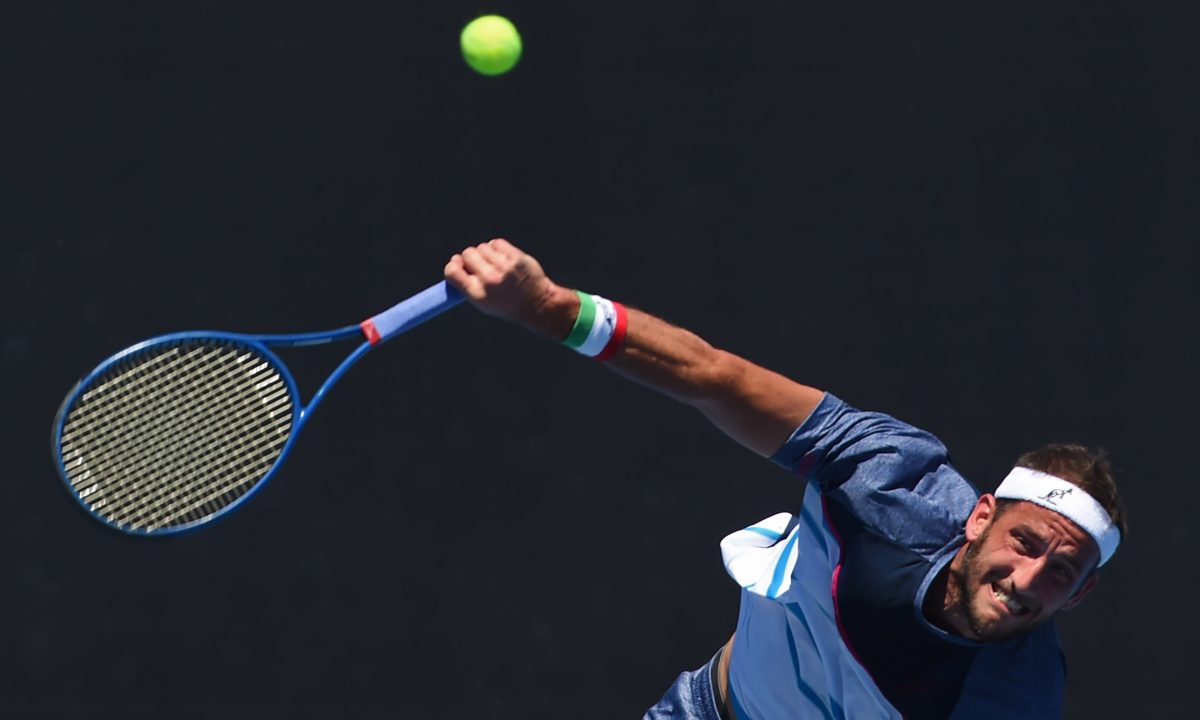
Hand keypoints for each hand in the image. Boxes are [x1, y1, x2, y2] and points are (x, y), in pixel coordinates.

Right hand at [444, 238, 574, 337]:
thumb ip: (467, 284)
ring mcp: (503, 268)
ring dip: (485, 253)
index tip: (458, 263)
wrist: (536, 304)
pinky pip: (496, 243)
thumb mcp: (483, 303)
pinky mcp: (515, 258)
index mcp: (477, 294)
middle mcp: (489, 280)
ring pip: (482, 247)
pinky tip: (503, 258)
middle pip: (467, 254)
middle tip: (480, 264)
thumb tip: (454, 261)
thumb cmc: (506, 303)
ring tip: (495, 264)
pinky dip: (497, 248)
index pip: (452, 271)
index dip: (453, 264)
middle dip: (470, 257)